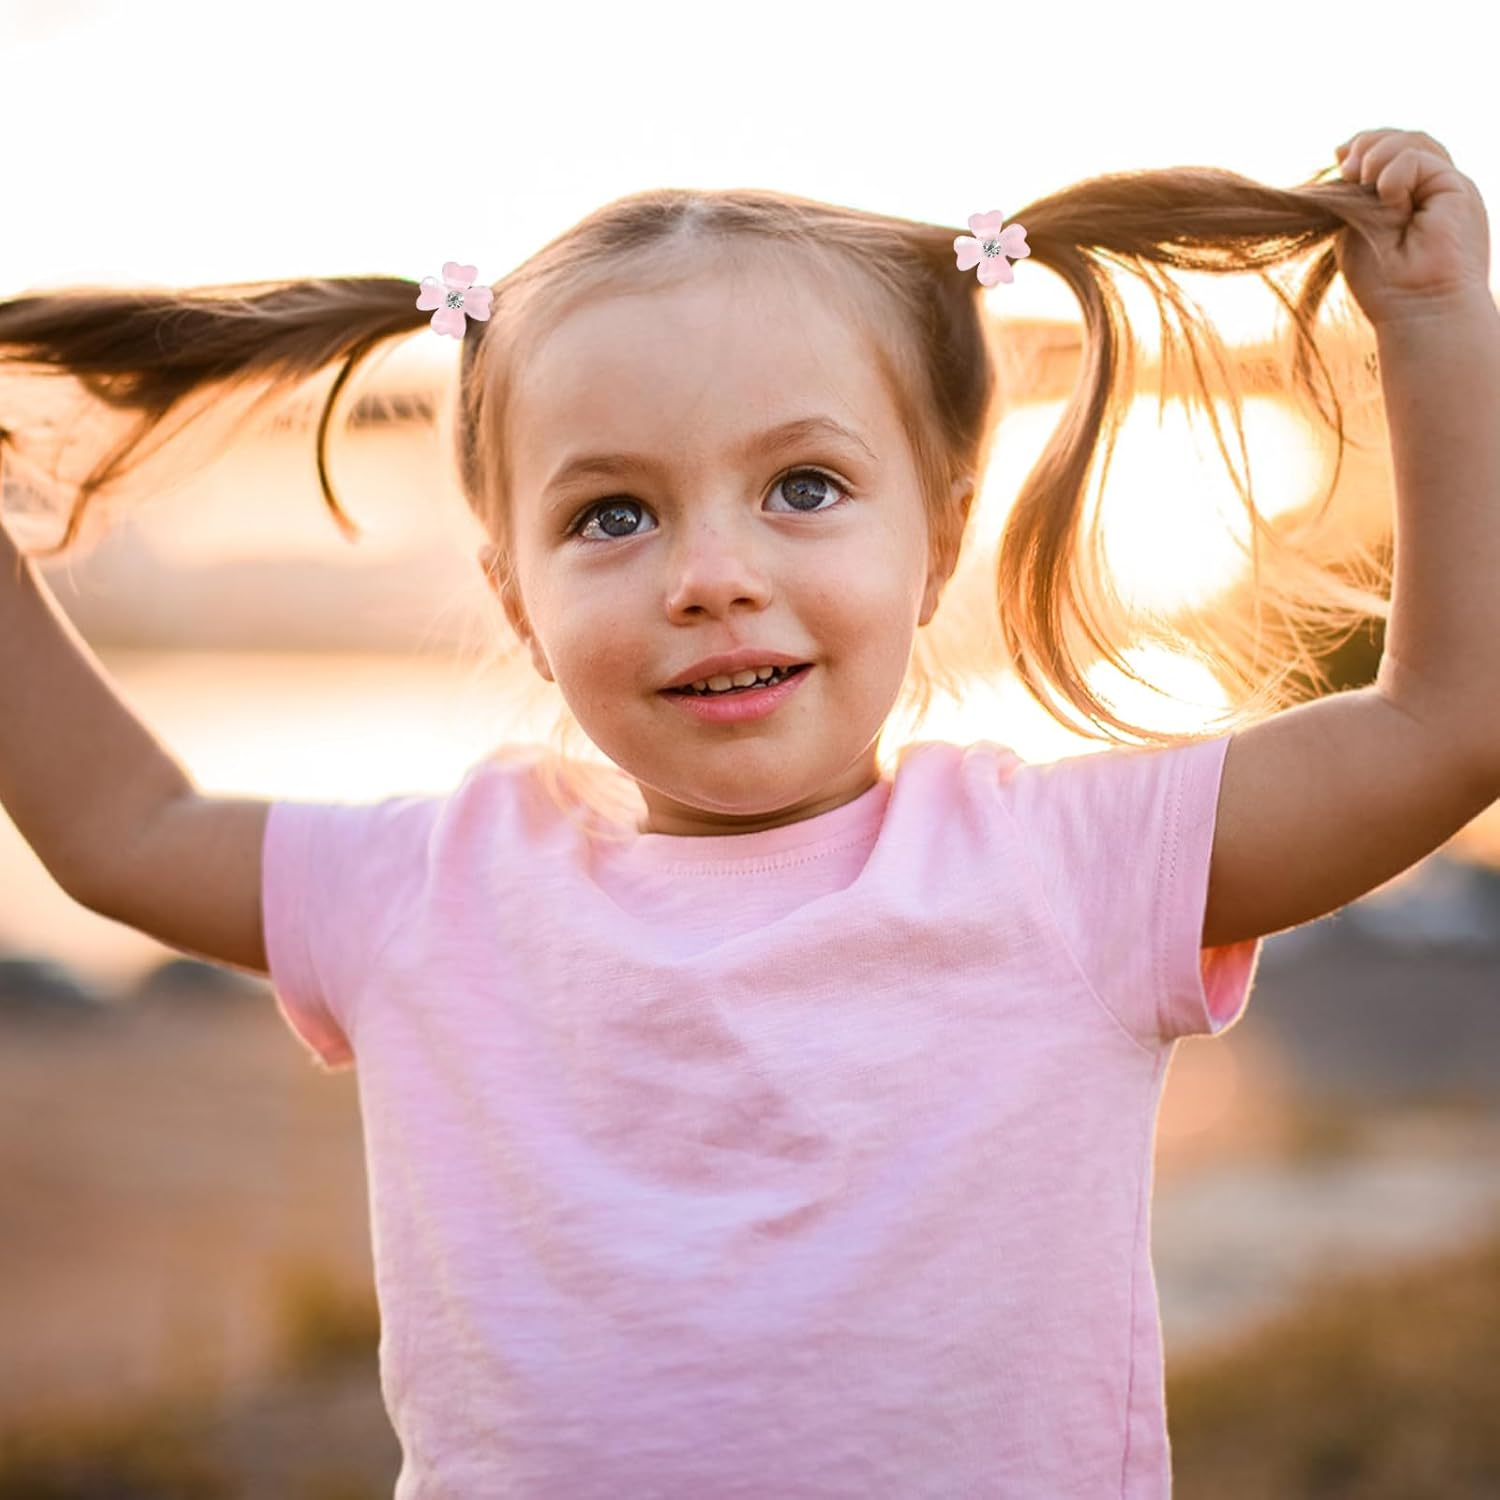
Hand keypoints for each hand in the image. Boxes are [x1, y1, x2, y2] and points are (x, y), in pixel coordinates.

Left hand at [1333, 128, 1491, 327]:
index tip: (1338, 155)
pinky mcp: (1459, 189)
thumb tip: (1343, 156)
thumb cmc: (1384, 283)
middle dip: (1370, 143)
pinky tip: (1386, 195)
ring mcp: (1448, 189)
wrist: (1417, 310)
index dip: (1365, 145)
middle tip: (1346, 167)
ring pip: (1416, 142)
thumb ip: (1355, 196)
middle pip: (1407, 141)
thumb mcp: (1357, 229)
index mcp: (1411, 200)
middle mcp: (1433, 191)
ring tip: (1361, 177)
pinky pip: (1423, 159)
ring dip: (1380, 153)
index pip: (1392, 155)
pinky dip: (1396, 170)